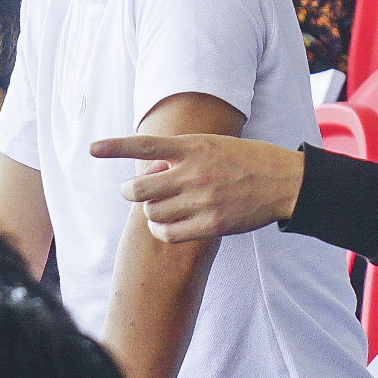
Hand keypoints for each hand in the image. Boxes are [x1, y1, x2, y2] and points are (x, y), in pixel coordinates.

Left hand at [90, 133, 305, 241]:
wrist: (285, 181)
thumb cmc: (247, 160)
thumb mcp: (213, 144)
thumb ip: (182, 154)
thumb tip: (151, 168)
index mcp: (193, 146)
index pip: (145, 145)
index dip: (115, 147)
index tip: (93, 149)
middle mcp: (194, 172)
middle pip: (140, 188)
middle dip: (131, 192)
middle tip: (134, 192)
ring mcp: (202, 200)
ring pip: (151, 213)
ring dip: (149, 211)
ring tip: (160, 207)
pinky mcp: (211, 224)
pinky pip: (169, 233)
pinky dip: (161, 230)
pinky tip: (166, 226)